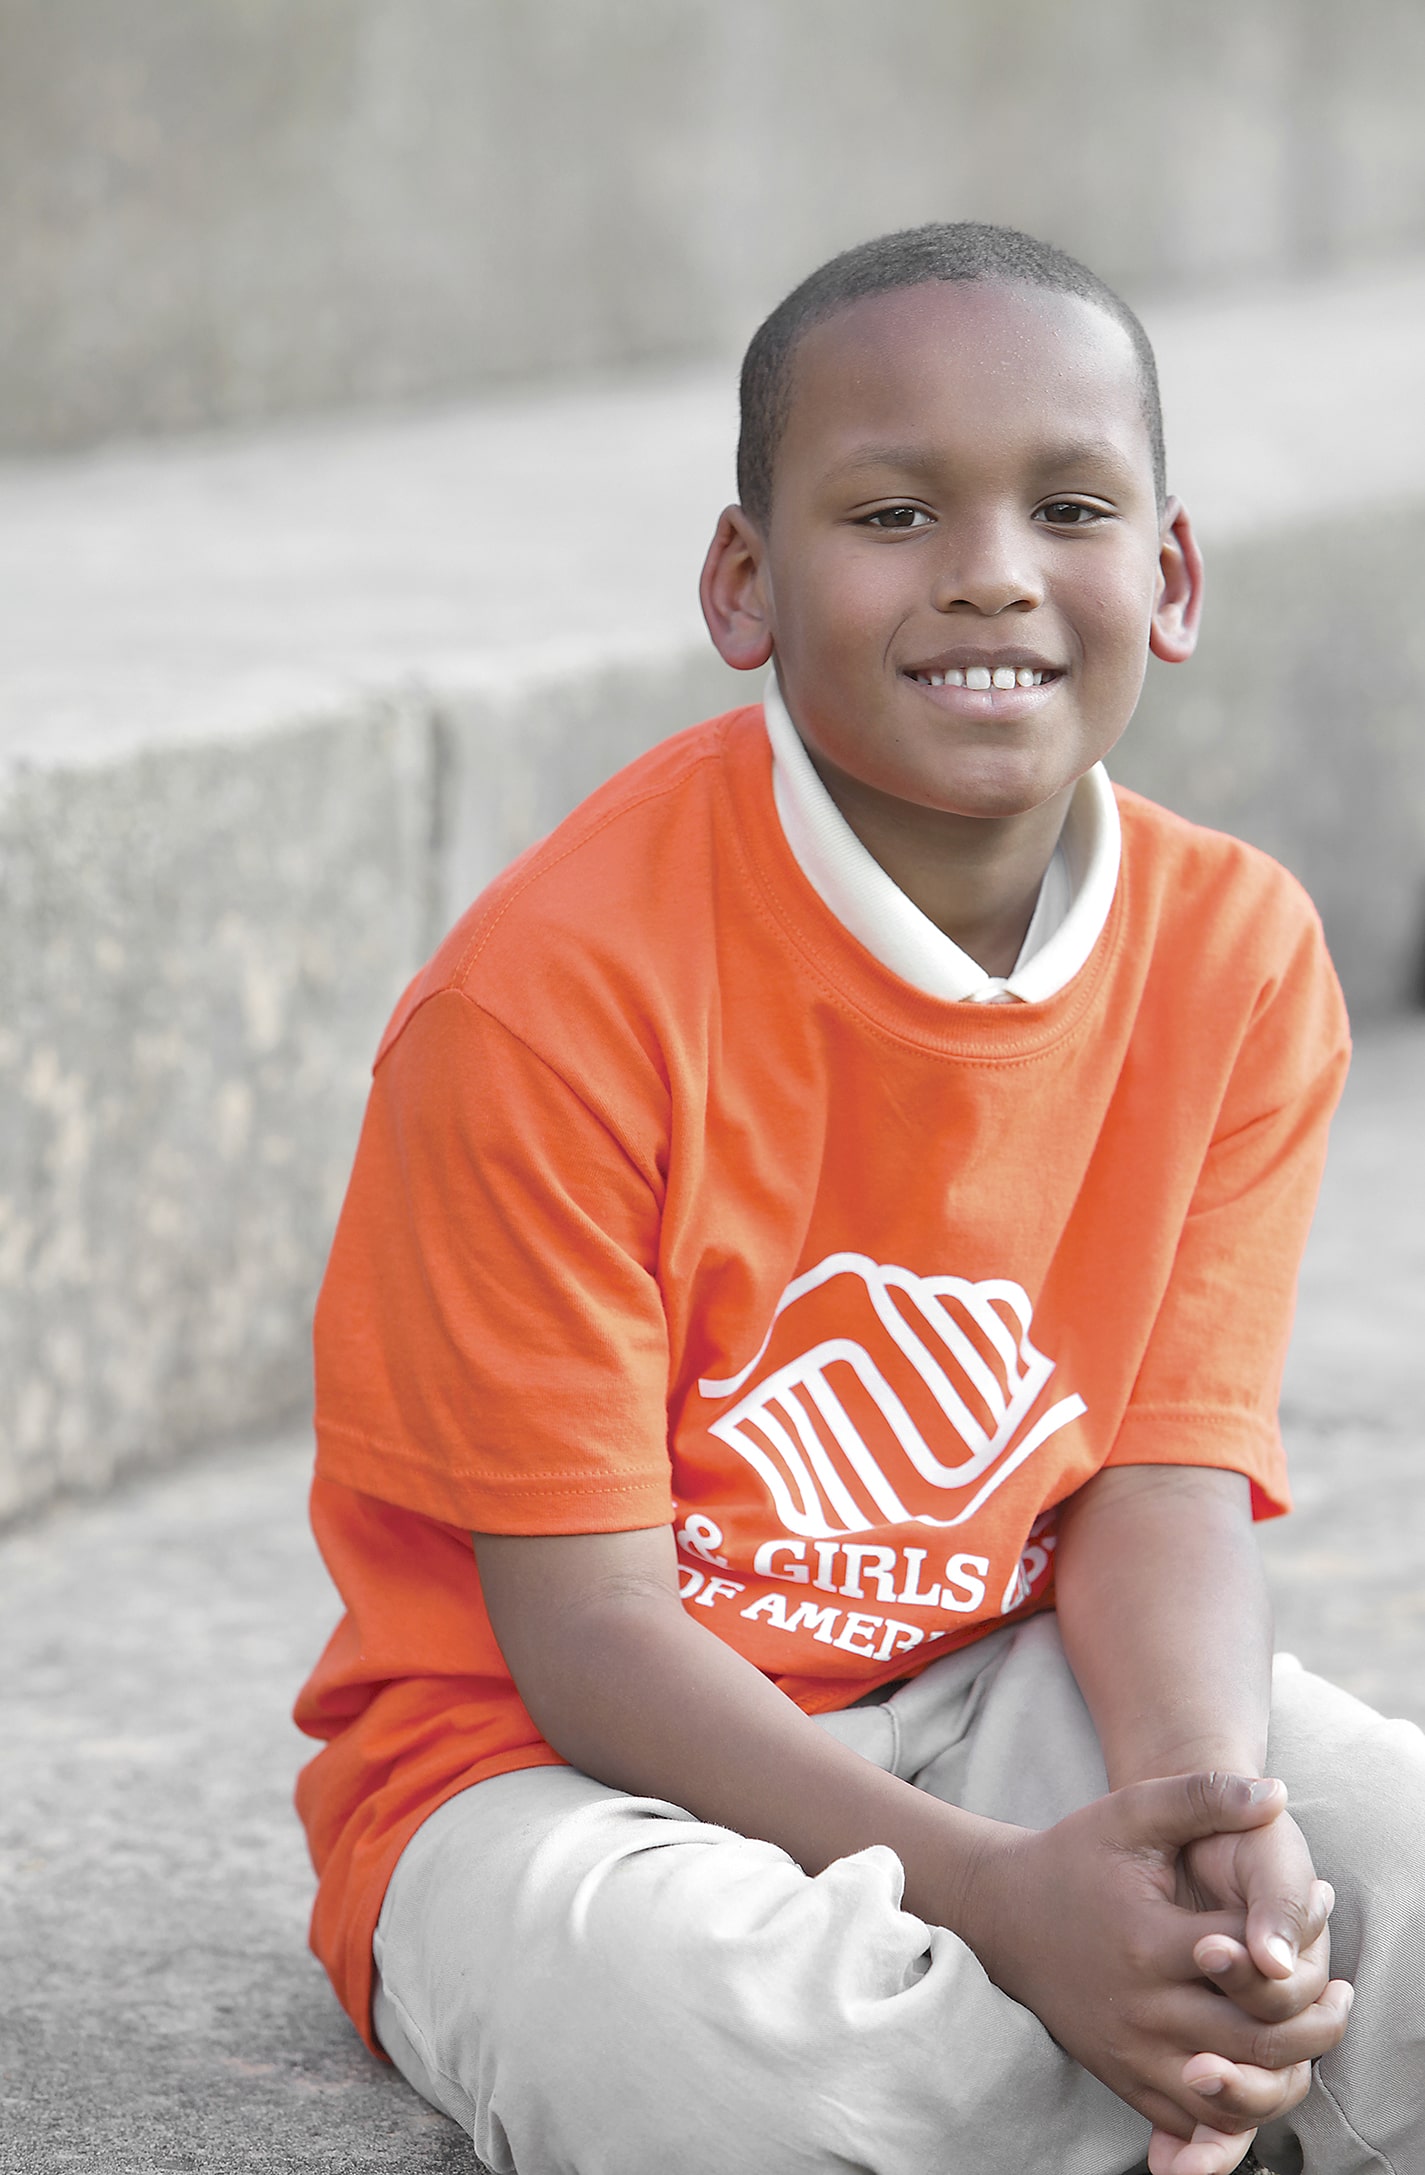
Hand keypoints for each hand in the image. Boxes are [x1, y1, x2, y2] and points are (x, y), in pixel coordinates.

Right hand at [957, 1772, 1351, 2156]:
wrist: (1004, 1914)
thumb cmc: (1076, 1856)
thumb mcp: (1132, 1813)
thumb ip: (1202, 1795)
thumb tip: (1275, 1794)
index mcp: (1147, 1942)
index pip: (1248, 1964)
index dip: (1295, 1942)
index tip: (1322, 1913)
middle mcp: (1140, 2009)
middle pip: (1253, 2042)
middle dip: (1313, 2025)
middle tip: (1343, 1996)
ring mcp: (1130, 2053)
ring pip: (1232, 2095)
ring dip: (1286, 2075)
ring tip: (1312, 2032)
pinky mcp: (1124, 2079)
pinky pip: (1196, 2120)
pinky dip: (1242, 2107)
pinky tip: (1266, 2066)